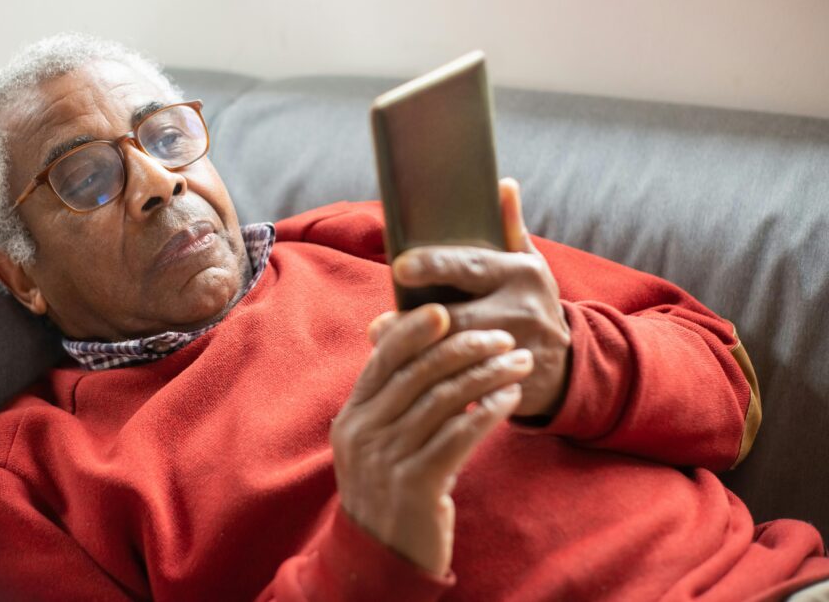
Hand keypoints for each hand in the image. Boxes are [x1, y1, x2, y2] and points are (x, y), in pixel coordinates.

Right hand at [331, 303, 530, 575]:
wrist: (382, 559)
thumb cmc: (390, 491)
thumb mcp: (376, 445)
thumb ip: (391, 403)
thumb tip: (423, 351)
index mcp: (352, 417)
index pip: (383, 359)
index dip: (413, 330)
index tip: (446, 310)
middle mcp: (364, 433)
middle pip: (419, 373)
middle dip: (464, 347)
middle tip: (501, 336)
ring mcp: (388, 459)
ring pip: (445, 399)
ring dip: (487, 374)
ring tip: (518, 362)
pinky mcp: (417, 484)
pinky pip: (460, 434)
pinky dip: (489, 410)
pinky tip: (511, 398)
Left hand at [374, 178, 570, 416]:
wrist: (571, 365)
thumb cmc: (532, 303)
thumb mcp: (529, 264)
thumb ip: (511, 228)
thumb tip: (503, 184)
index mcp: (520, 273)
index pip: (471, 266)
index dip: (434, 265)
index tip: (400, 266)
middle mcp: (523, 309)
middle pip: (458, 317)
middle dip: (415, 322)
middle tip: (380, 324)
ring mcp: (520, 350)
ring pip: (458, 354)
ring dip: (418, 353)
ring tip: (385, 348)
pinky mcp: (513, 384)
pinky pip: (468, 386)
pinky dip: (436, 383)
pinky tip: (410, 380)